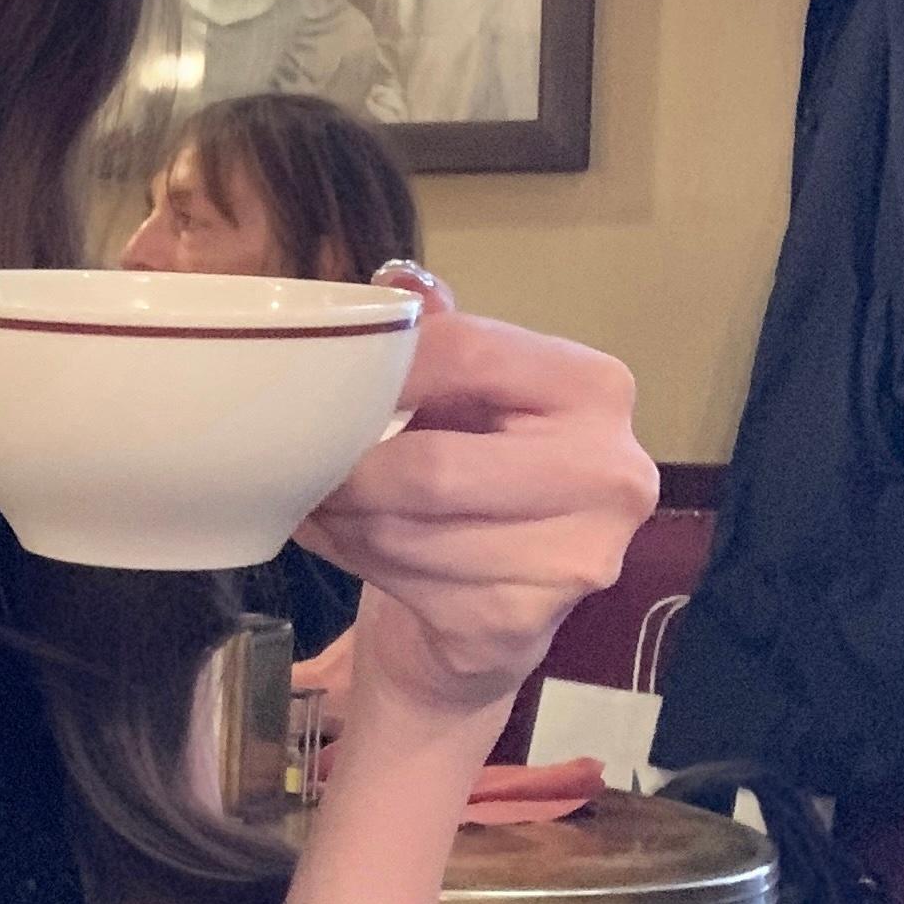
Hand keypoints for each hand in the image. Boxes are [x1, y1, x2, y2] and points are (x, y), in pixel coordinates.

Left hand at [297, 269, 657, 726]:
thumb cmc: (479, 476)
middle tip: (295, 461)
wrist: (496, 611)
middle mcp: (608, 474)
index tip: (319, 377)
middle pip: (431, 465)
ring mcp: (574, 558)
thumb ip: (438, 335)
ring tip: (317, 500)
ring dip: (341, 518)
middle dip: (347, 469)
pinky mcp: (523, 622)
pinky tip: (343, 540)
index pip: (466, 352)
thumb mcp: (467, 394)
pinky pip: (405, 582)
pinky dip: (353, 558)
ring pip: (407, 531)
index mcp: (596, 388)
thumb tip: (395, 280)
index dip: (379, 366)